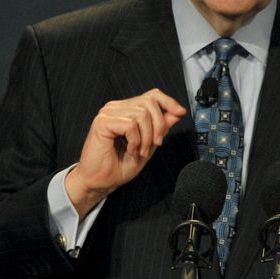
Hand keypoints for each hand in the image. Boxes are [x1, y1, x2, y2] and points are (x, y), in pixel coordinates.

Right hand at [65, 88, 185, 216]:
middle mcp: (116, 108)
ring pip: (142, 114)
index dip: (168, 102)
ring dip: (146, 137)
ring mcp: (108, 113)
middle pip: (150, 103)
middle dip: (159, 125)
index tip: (181, 113)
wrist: (98, 182)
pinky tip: (130, 150)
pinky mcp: (102, 122)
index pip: (151, 95)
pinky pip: (130, 124)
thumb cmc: (118, 167)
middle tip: (155, 145)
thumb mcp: (148, 145)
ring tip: (139, 152)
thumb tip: (177, 112)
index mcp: (126, 110)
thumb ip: (160, 128)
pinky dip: (135, 140)